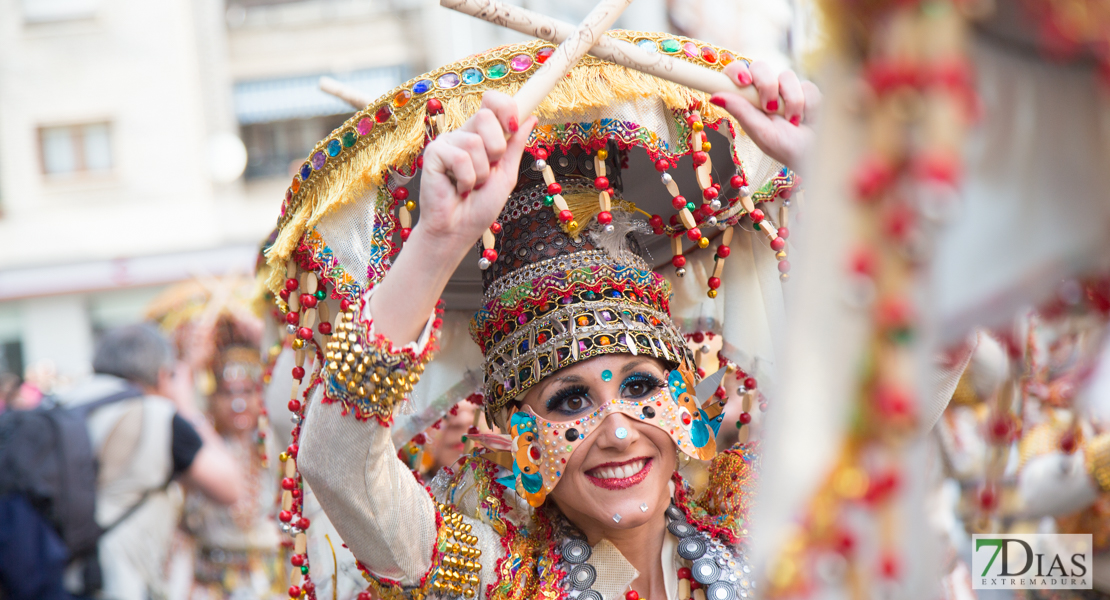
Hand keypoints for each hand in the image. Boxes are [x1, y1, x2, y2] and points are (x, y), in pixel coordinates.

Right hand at [416, 91, 536, 251]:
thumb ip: (516, 146)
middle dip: (496, 148)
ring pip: (475, 142)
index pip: (491, 102)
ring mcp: (447, 143)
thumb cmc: (479, 207)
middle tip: (488, 171)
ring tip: (471, 186)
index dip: (505, 106)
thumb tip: (531, 118)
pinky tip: (458, 188)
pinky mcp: (433, 154)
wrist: (458, 230)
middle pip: (486, 115)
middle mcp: (463, 134)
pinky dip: (466, 179)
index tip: (514, 124)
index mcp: (481, 135)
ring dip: (481, 173)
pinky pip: (460, 158)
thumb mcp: (506, 174)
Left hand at [709, 61, 820, 172]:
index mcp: (748, 100)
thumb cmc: (784, 147)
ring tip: (793, 122)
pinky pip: (808, 86)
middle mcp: (765, 90)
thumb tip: (715, 97)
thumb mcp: (760, 132)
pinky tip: (807, 120)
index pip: (735, 73)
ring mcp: (787, 88)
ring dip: (792, 101)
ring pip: (787, 75)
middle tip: (771, 108)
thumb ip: (741, 111)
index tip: (744, 82)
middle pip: (760, 67)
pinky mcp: (807, 90)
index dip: (736, 71)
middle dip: (767, 85)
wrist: (814, 153)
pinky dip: (809, 106)